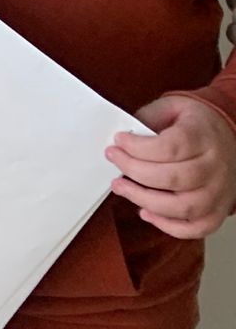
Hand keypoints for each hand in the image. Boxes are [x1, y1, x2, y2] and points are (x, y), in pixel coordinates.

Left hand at [107, 96, 235, 239]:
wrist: (229, 137)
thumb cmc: (194, 124)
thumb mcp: (172, 108)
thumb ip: (148, 119)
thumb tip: (121, 138)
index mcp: (203, 137)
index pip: (172, 147)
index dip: (139, 147)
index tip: (118, 141)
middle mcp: (215, 167)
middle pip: (175, 178)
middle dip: (135, 171)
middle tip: (112, 160)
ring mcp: (219, 192)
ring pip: (184, 207)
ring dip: (145, 200)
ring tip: (120, 187)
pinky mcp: (218, 210)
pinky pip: (197, 228)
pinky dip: (169, 226)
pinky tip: (145, 212)